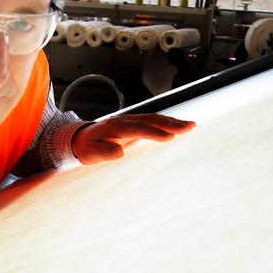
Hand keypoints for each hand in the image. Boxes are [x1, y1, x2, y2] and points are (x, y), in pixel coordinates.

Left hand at [72, 113, 195, 164]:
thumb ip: (104, 152)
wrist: (81, 138)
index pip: (137, 128)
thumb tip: (119, 152)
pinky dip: (167, 123)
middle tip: (189, 127)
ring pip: (154, 119)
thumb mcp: (90, 153)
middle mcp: (125, 120)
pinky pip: (153, 122)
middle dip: (170, 123)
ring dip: (172, 122)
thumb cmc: (87, 147)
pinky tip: (180, 127)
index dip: (152, 132)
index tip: (168, 137)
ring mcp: (131, 121)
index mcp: (115, 126)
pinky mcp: (135, 125)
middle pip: (150, 119)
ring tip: (191, 126)